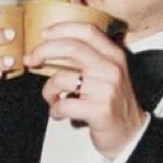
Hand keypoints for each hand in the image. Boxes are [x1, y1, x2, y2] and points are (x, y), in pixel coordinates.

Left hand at [27, 24, 146, 159]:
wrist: (131, 134)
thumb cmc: (114, 103)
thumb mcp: (109, 74)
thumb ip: (90, 58)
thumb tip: (54, 46)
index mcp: (114, 55)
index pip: (87, 31)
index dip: (62, 28)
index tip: (44, 34)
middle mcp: (112, 69)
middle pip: (71, 47)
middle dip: (44, 51)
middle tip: (31, 59)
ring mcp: (106, 90)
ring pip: (62, 78)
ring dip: (48, 89)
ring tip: (51, 97)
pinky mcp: (99, 111)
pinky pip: (64, 105)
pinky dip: (54, 110)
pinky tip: (58, 113)